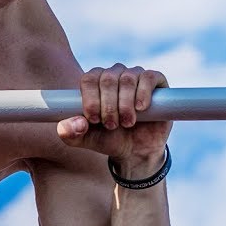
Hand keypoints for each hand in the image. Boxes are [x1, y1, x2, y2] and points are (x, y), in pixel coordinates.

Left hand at [57, 63, 171, 175]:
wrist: (135, 151)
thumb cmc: (107, 139)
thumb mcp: (83, 139)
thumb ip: (69, 132)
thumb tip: (71, 124)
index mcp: (94, 82)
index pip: (89, 79)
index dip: (90, 99)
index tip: (93, 119)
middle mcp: (114, 74)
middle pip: (107, 78)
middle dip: (108, 105)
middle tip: (111, 125)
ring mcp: (135, 76)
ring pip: (127, 78)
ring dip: (125, 104)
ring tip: (126, 123)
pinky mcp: (156, 82)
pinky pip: (148, 77)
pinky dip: (143, 93)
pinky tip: (140, 109)